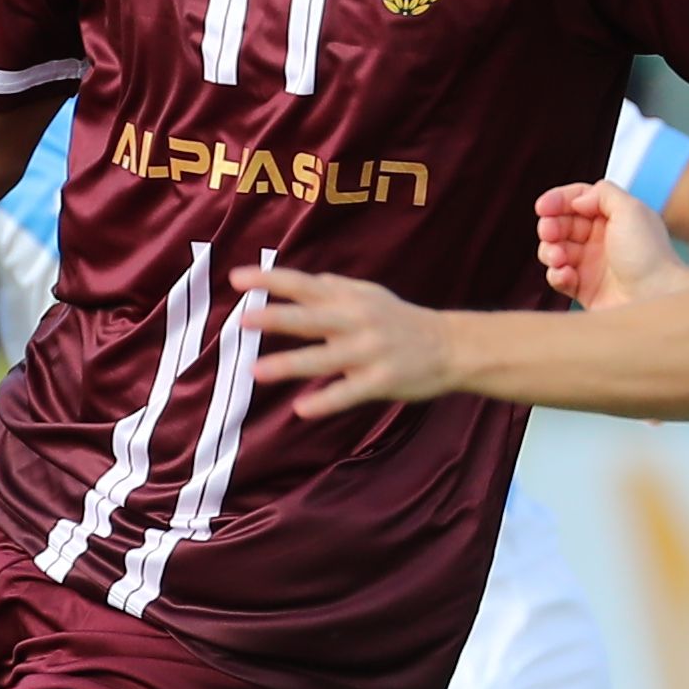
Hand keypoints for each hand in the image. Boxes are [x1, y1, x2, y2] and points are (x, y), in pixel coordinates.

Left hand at [236, 262, 454, 417]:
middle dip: (276, 318)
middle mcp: (356, 321)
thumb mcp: (371, 294)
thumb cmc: (402, 320)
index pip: (304, 284)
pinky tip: (301, 410)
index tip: (237, 278)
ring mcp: (369, 352)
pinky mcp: (382, 381)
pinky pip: (349, 392)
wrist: (452, 346)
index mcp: (349, 298)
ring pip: (324, 359)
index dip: (270, 280)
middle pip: (311, 318)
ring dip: (289, 365)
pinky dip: (326, 401)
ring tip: (255, 371)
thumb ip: (336, 287)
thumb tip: (304, 280)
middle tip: (242, 319)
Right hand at [536, 177, 684, 310]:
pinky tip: (565, 275)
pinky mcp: (585, 289)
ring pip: (556, 250)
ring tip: (558, 257)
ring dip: (550, 251)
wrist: (656, 297)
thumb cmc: (649, 256)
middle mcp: (602, 239)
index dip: (558, 200)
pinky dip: (556, 274)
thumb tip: (577, 200)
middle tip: (549, 232)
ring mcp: (592, 265)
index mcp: (614, 217)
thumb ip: (602, 193)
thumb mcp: (631, 210)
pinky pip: (559, 277)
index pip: (579, 200)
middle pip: (563, 224)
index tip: (542, 207)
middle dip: (551, 226)